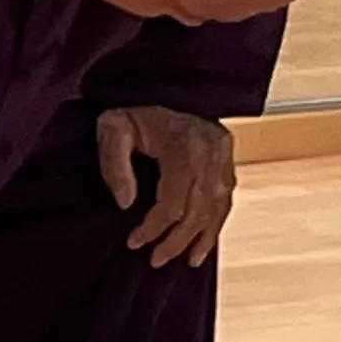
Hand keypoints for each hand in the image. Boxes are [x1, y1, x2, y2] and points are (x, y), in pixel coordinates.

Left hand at [96, 106, 236, 268]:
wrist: (165, 80)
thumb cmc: (134, 105)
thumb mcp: (113, 127)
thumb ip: (114, 164)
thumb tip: (126, 204)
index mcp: (184, 145)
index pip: (173, 202)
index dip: (153, 228)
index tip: (134, 242)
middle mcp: (211, 152)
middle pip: (198, 211)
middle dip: (176, 241)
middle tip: (155, 260)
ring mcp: (224, 154)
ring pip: (217, 208)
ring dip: (201, 239)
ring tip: (185, 261)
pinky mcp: (227, 157)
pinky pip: (226, 199)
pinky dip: (216, 224)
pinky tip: (205, 242)